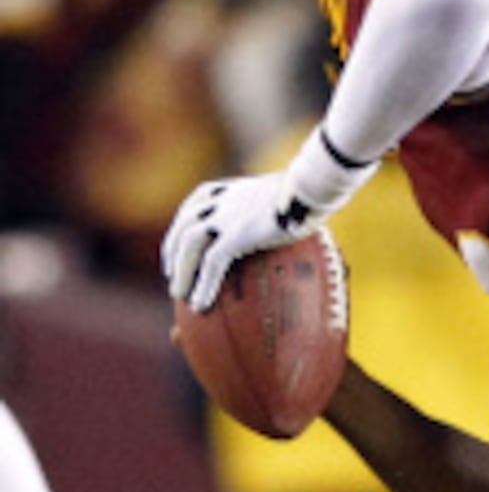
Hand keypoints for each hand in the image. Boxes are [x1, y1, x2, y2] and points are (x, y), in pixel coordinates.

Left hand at [162, 172, 323, 312]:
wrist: (313, 186)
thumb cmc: (313, 191)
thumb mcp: (290, 195)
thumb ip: (283, 208)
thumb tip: (298, 223)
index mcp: (232, 188)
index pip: (196, 203)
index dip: (185, 224)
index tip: (181, 241)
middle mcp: (221, 200)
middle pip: (185, 224)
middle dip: (173, 250)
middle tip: (172, 273)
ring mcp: (226, 216)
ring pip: (189, 245)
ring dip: (182, 272)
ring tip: (179, 294)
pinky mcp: (236, 234)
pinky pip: (212, 264)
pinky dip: (203, 285)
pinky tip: (200, 305)